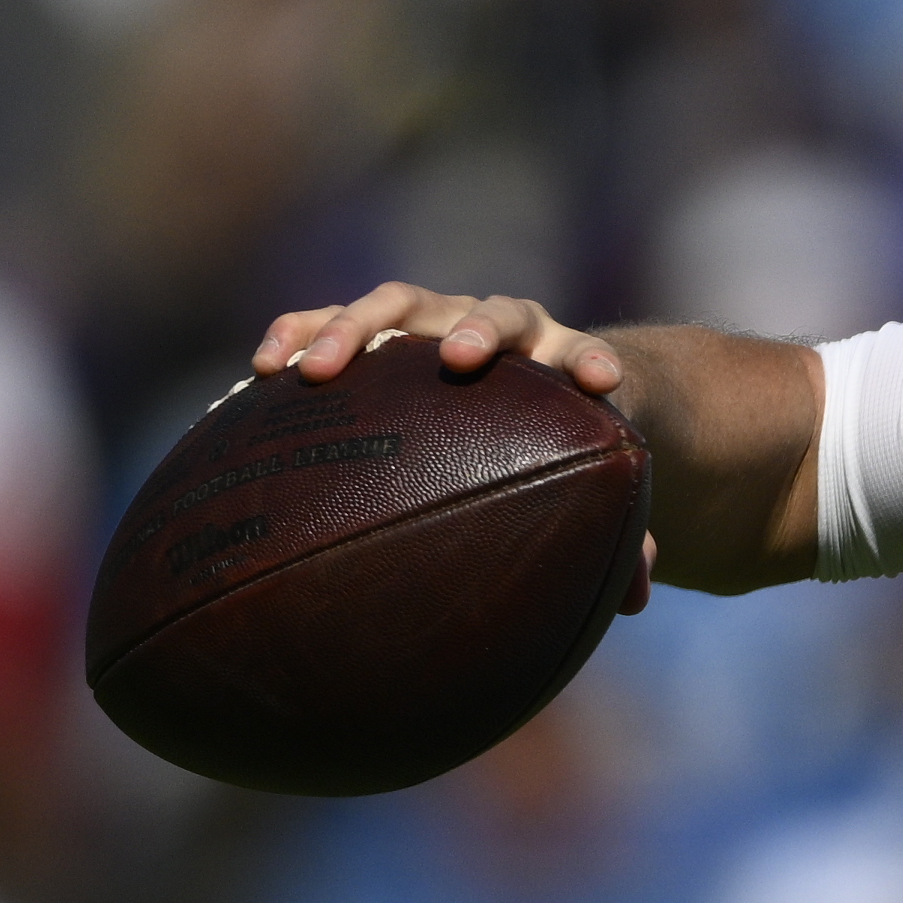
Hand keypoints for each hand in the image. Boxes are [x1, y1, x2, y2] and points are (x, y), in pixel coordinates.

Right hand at [251, 284, 655, 610]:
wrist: (505, 383)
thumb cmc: (548, 444)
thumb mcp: (583, 480)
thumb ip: (619, 531)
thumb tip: (636, 599)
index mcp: (556, 359)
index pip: (581, 353)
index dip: (591, 363)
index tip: (602, 383)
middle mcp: (495, 329)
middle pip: (493, 315)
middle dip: (478, 332)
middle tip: (460, 356)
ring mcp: (431, 319)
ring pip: (397, 304)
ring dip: (355, 328)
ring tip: (315, 372)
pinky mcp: (373, 328)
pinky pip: (327, 317)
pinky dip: (300, 330)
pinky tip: (265, 367)